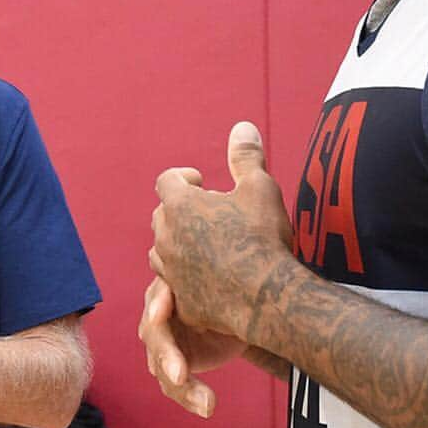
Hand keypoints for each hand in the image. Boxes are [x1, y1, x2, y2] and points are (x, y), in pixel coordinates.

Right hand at [139, 276, 246, 416]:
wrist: (240, 311)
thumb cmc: (231, 291)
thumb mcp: (224, 285)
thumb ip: (211, 282)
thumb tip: (198, 273)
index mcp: (167, 289)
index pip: (157, 295)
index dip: (158, 304)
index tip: (159, 313)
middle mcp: (157, 315)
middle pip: (154, 336)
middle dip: (167, 356)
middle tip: (179, 375)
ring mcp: (162, 343)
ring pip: (162, 368)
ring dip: (182, 388)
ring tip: (206, 403)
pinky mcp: (172, 365)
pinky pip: (175, 386)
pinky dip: (191, 398)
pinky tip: (206, 407)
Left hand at [149, 122, 292, 341]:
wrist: (266, 298)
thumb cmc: (262, 237)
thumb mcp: (260, 188)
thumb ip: (246, 157)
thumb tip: (242, 127)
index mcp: (180, 205)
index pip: (167, 180)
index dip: (183, 177)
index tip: (202, 181)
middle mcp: (166, 236)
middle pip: (162, 214)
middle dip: (182, 210)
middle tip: (211, 214)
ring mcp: (169, 271)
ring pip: (162, 250)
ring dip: (180, 243)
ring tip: (209, 245)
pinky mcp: (179, 300)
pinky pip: (175, 283)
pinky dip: (188, 276)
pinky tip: (212, 277)